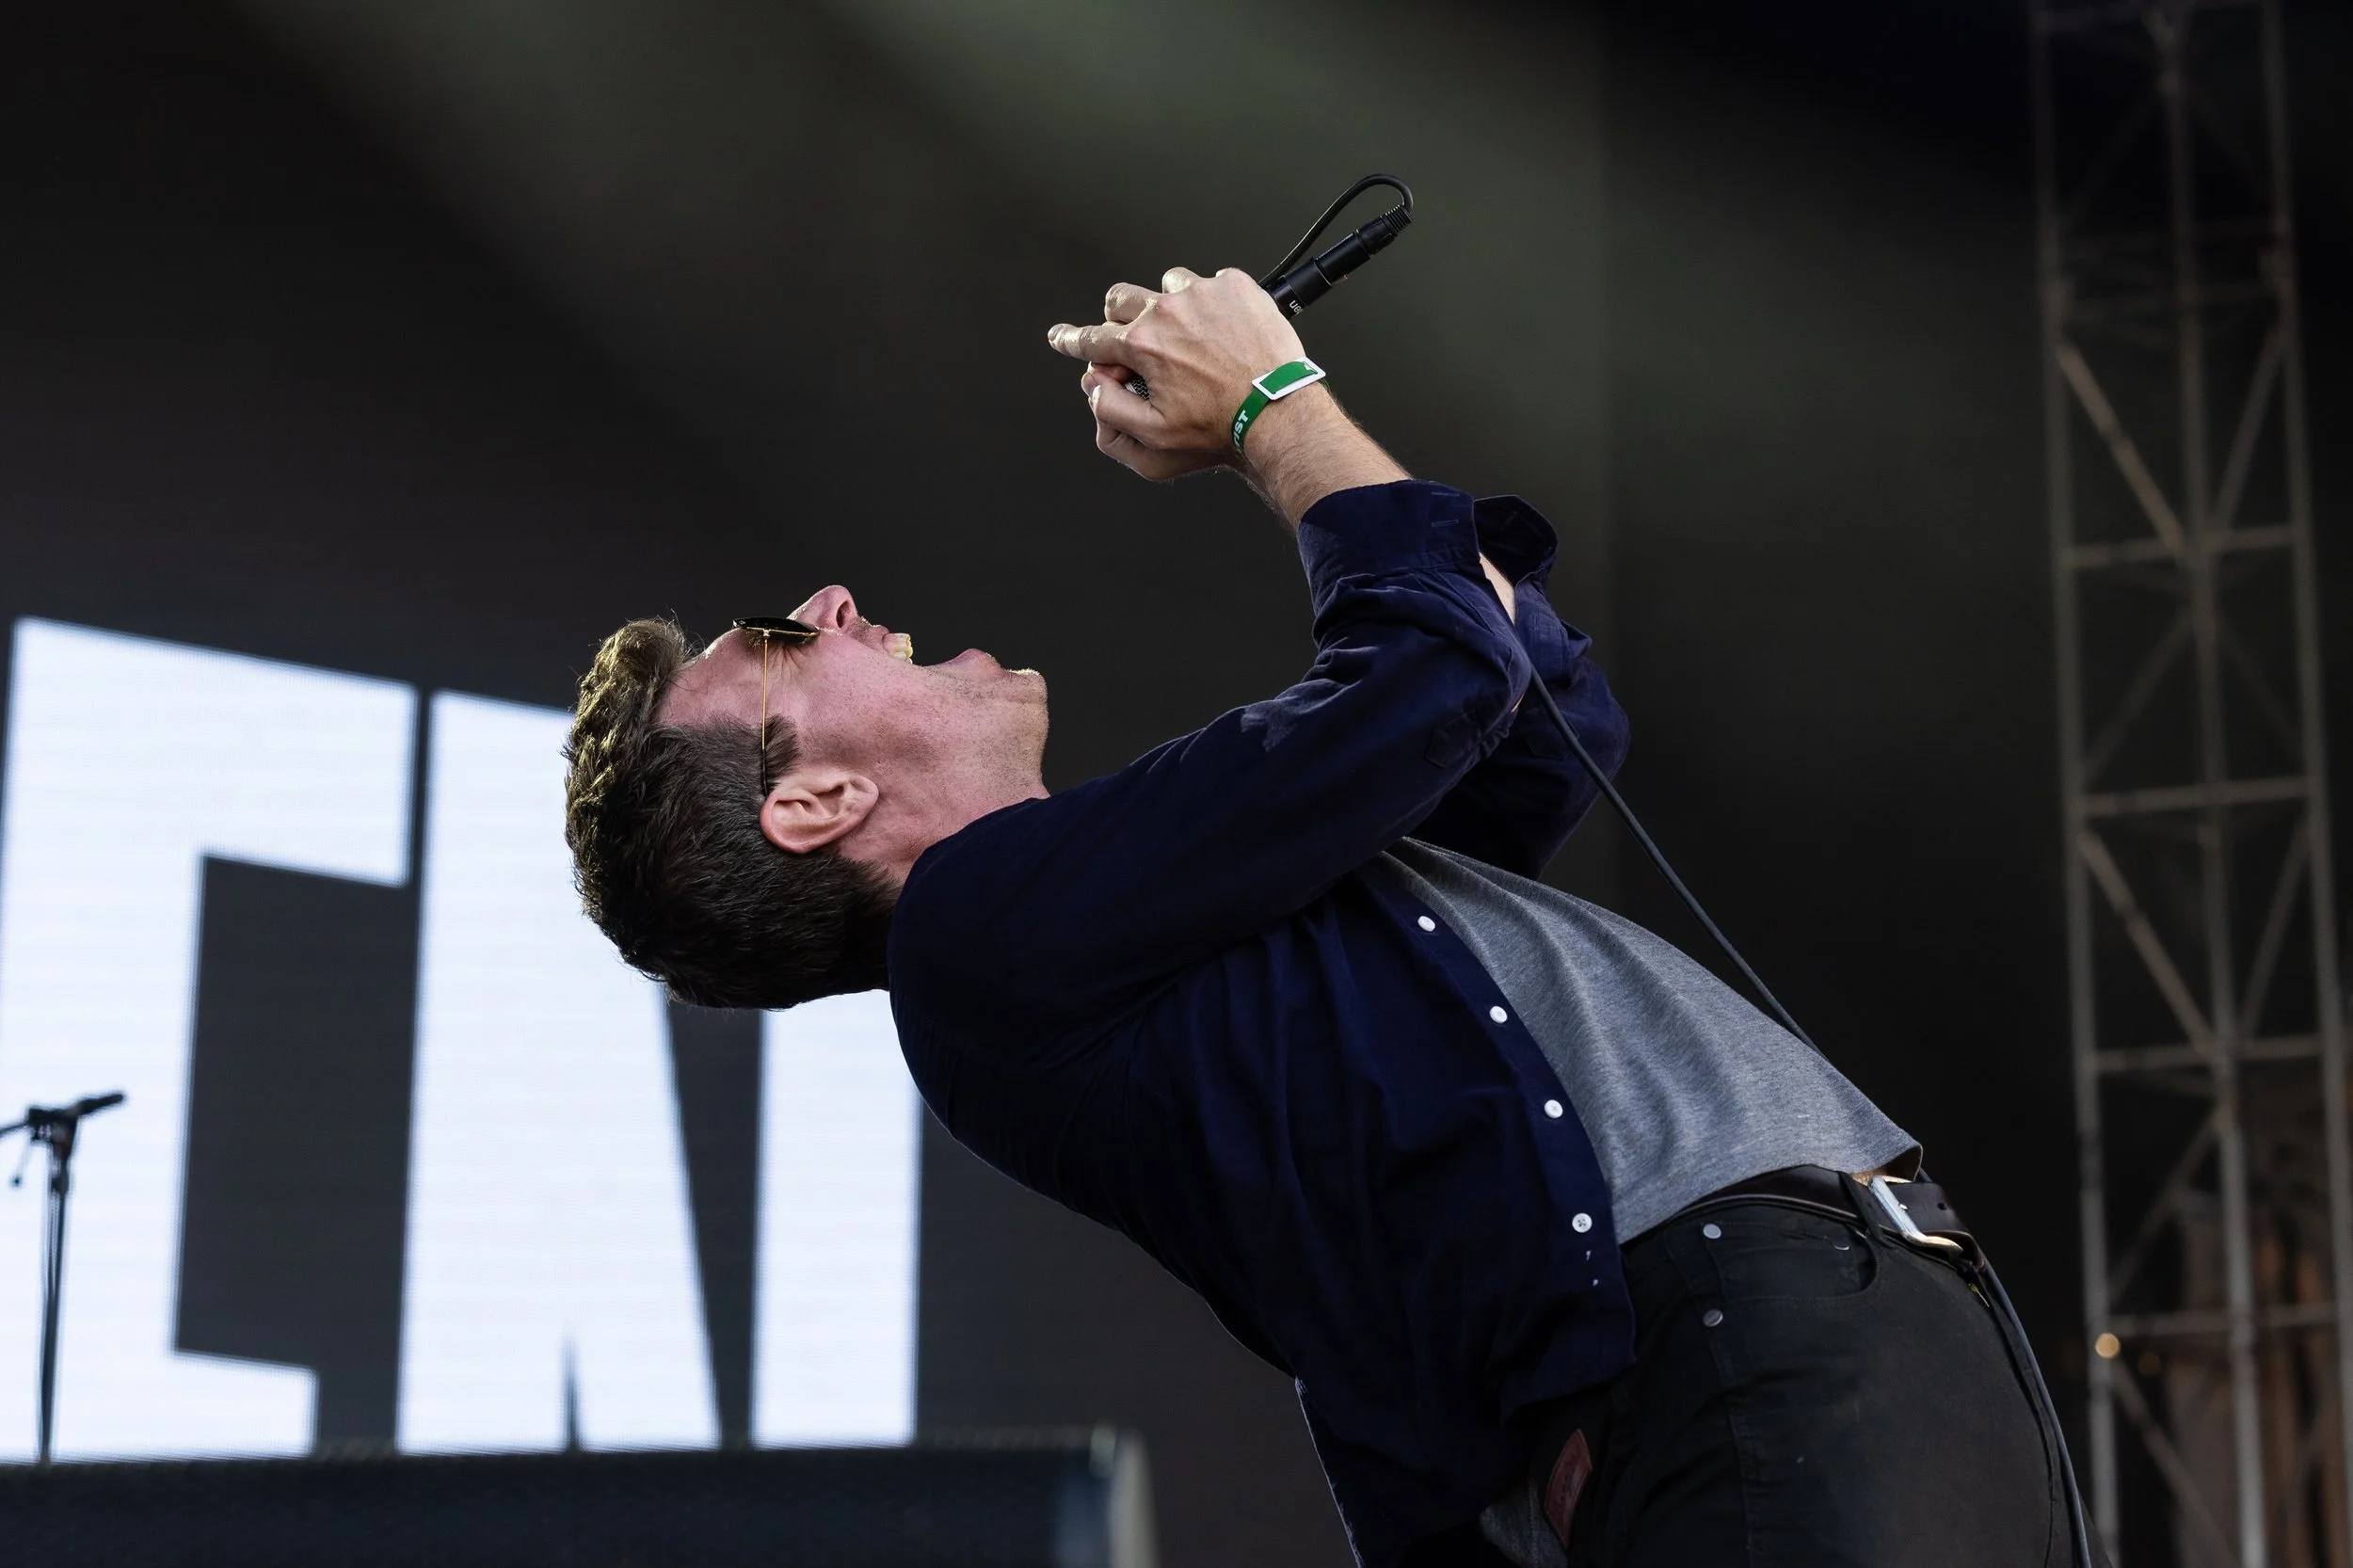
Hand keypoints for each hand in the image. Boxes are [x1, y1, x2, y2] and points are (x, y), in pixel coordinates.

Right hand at [1048, 267, 1303, 481]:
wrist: (1276, 411)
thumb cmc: (1219, 427)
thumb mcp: (1153, 435)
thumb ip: (1111, 409)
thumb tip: (1094, 385)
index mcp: (1142, 345)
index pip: (1092, 338)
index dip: (1070, 339)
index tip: (1060, 336)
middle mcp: (1167, 312)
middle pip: (1120, 299)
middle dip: (1118, 318)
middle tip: (1134, 339)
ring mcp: (1202, 294)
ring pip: (1166, 287)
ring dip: (1168, 308)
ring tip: (1190, 338)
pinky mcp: (1234, 287)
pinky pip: (1210, 283)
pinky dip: (1211, 303)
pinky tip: (1223, 330)